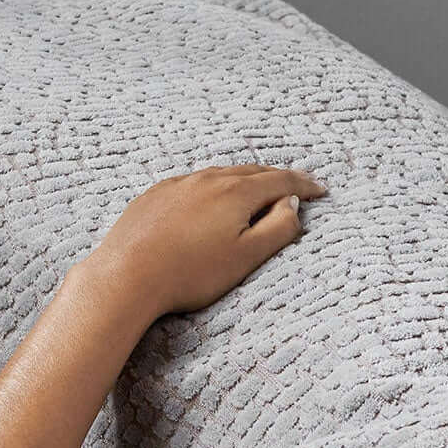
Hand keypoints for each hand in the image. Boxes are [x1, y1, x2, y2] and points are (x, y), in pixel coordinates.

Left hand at [84, 164, 327, 317]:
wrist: (126, 275)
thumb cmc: (189, 273)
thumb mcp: (246, 256)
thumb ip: (278, 228)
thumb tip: (292, 204)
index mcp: (236, 191)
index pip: (281, 180)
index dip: (304, 185)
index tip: (320, 191)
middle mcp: (208, 179)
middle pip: (251, 172)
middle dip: (276, 179)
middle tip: (293, 188)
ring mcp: (178, 184)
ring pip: (220, 175)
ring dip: (243, 181)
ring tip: (255, 191)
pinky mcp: (154, 196)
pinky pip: (192, 184)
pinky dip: (211, 188)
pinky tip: (208, 200)